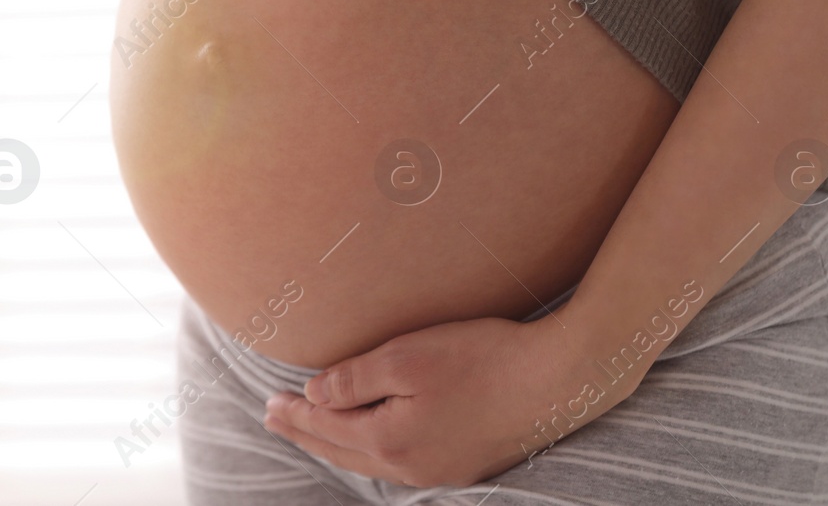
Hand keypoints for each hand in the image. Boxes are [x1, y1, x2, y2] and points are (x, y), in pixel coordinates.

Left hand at [262, 313, 637, 487]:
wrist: (559, 380)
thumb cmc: (483, 358)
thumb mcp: (407, 357)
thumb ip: (354, 379)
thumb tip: (314, 394)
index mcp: (390, 440)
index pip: (326, 426)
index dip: (295, 413)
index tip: (268, 402)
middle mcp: (412, 466)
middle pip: (343, 451)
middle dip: (307, 432)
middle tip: (276, 418)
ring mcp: (442, 470)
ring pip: (371, 462)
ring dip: (337, 443)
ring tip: (314, 429)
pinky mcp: (467, 464)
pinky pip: (400, 463)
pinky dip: (371, 450)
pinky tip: (372, 440)